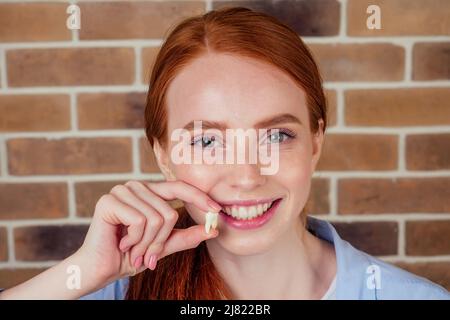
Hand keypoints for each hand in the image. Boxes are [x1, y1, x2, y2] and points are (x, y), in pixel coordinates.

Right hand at [78, 180, 221, 288]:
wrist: (101, 269)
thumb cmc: (130, 255)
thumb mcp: (163, 246)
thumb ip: (187, 236)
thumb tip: (213, 229)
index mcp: (149, 192)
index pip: (180, 187)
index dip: (200, 197)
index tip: (217, 210)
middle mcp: (136, 187)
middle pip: (169, 212)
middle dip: (160, 241)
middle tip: (147, 256)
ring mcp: (122, 191)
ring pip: (156, 218)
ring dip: (146, 244)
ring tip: (132, 250)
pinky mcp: (109, 200)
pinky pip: (140, 221)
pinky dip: (135, 240)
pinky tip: (122, 243)